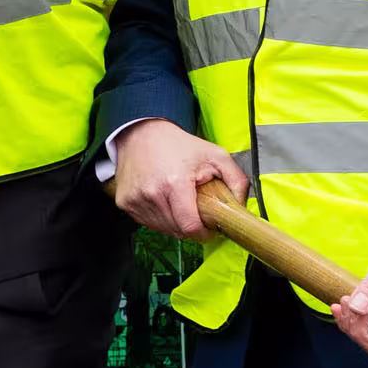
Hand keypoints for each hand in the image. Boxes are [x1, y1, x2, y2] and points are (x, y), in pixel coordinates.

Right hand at [109, 122, 248, 236]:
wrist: (141, 133)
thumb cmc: (179, 145)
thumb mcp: (215, 155)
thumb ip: (237, 180)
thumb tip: (241, 207)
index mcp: (175, 184)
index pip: (190, 227)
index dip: (203, 233)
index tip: (208, 228)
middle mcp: (152, 194)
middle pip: (177, 230)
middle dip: (190, 225)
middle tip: (194, 207)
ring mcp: (136, 200)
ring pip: (162, 229)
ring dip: (174, 222)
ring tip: (177, 200)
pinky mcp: (125, 203)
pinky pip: (147, 223)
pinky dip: (158, 217)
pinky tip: (162, 199)